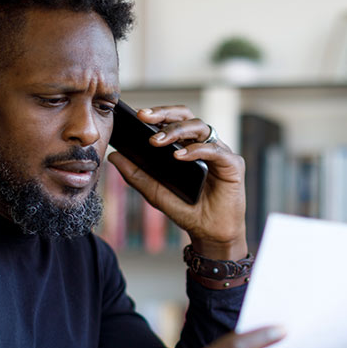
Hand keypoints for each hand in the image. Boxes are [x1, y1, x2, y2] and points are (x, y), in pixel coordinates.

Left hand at [107, 105, 247, 259]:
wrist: (210, 234)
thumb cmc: (187, 210)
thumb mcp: (155, 192)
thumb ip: (136, 174)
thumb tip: (113, 156)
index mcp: (188, 146)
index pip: (173, 120)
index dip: (157, 114)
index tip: (137, 115)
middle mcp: (205, 144)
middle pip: (187, 116)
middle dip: (165, 113)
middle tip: (144, 117)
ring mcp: (220, 152)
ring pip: (200, 127)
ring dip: (176, 131)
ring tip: (156, 141)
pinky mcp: (233, 164)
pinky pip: (214, 150)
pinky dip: (196, 151)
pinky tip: (179, 156)